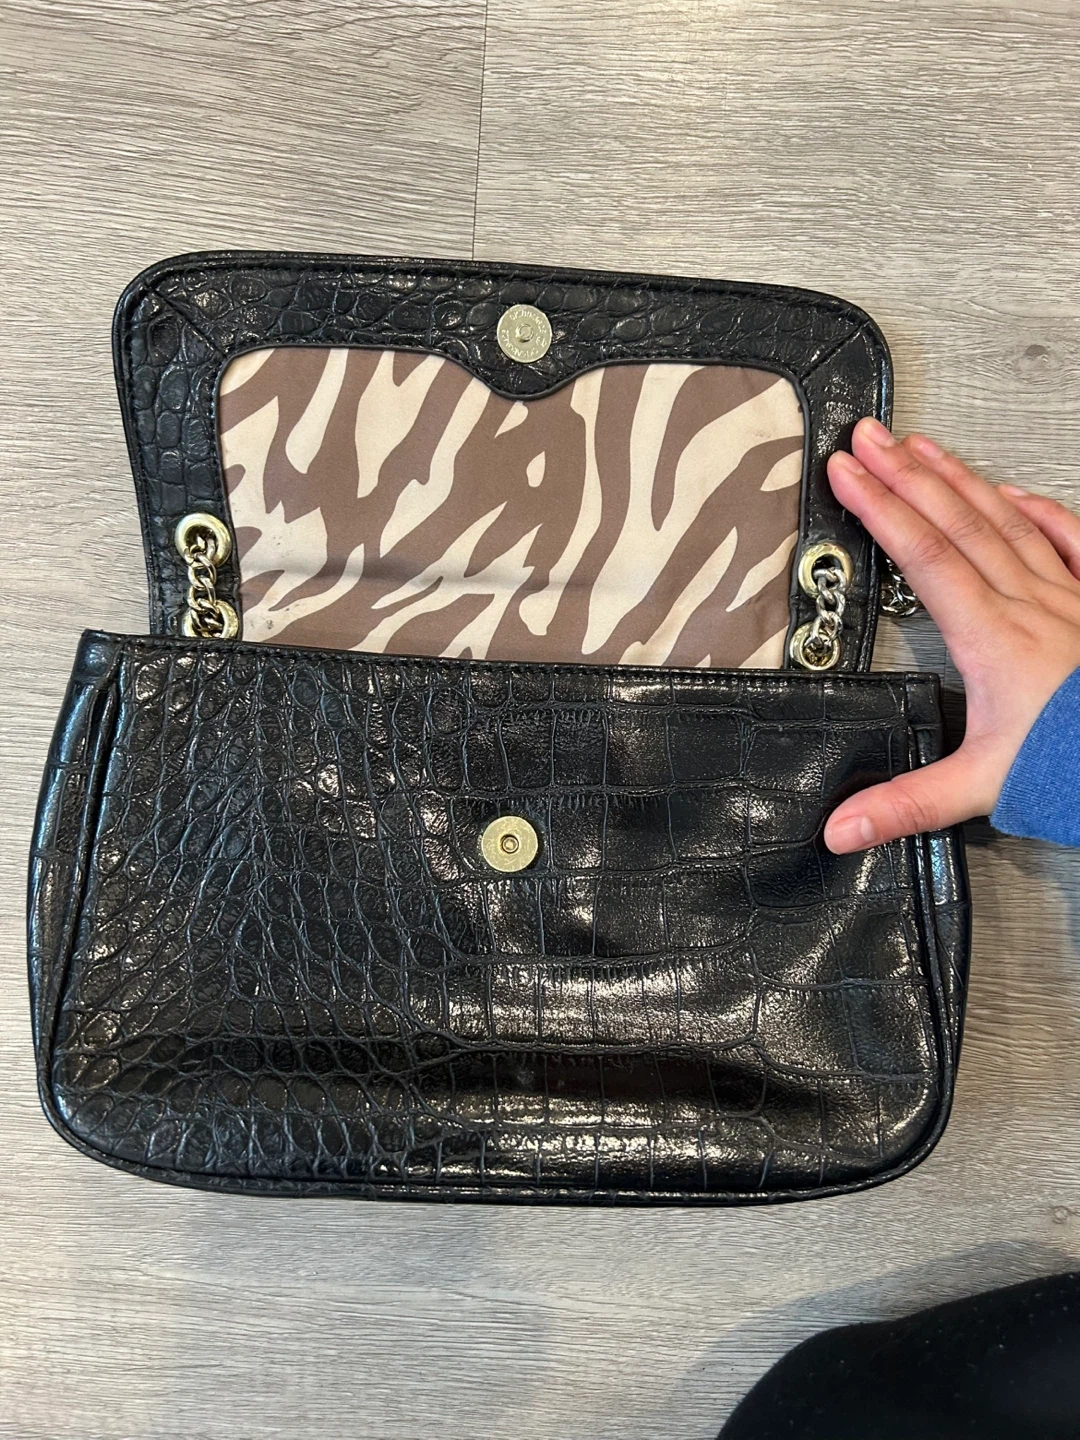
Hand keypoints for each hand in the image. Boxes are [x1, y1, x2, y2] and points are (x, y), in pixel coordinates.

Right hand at [823, 417, 1079, 852]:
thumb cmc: (1076, 766)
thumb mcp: (982, 790)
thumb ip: (906, 804)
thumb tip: (838, 827)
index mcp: (994, 639)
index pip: (924, 555)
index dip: (880, 508)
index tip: (846, 472)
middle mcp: (1031, 605)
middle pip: (957, 522)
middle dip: (906, 474)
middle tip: (868, 436)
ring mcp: (1069, 598)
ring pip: (1005, 521)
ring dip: (958, 479)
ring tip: (921, 446)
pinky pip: (1069, 541)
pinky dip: (1036, 511)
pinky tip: (1013, 493)